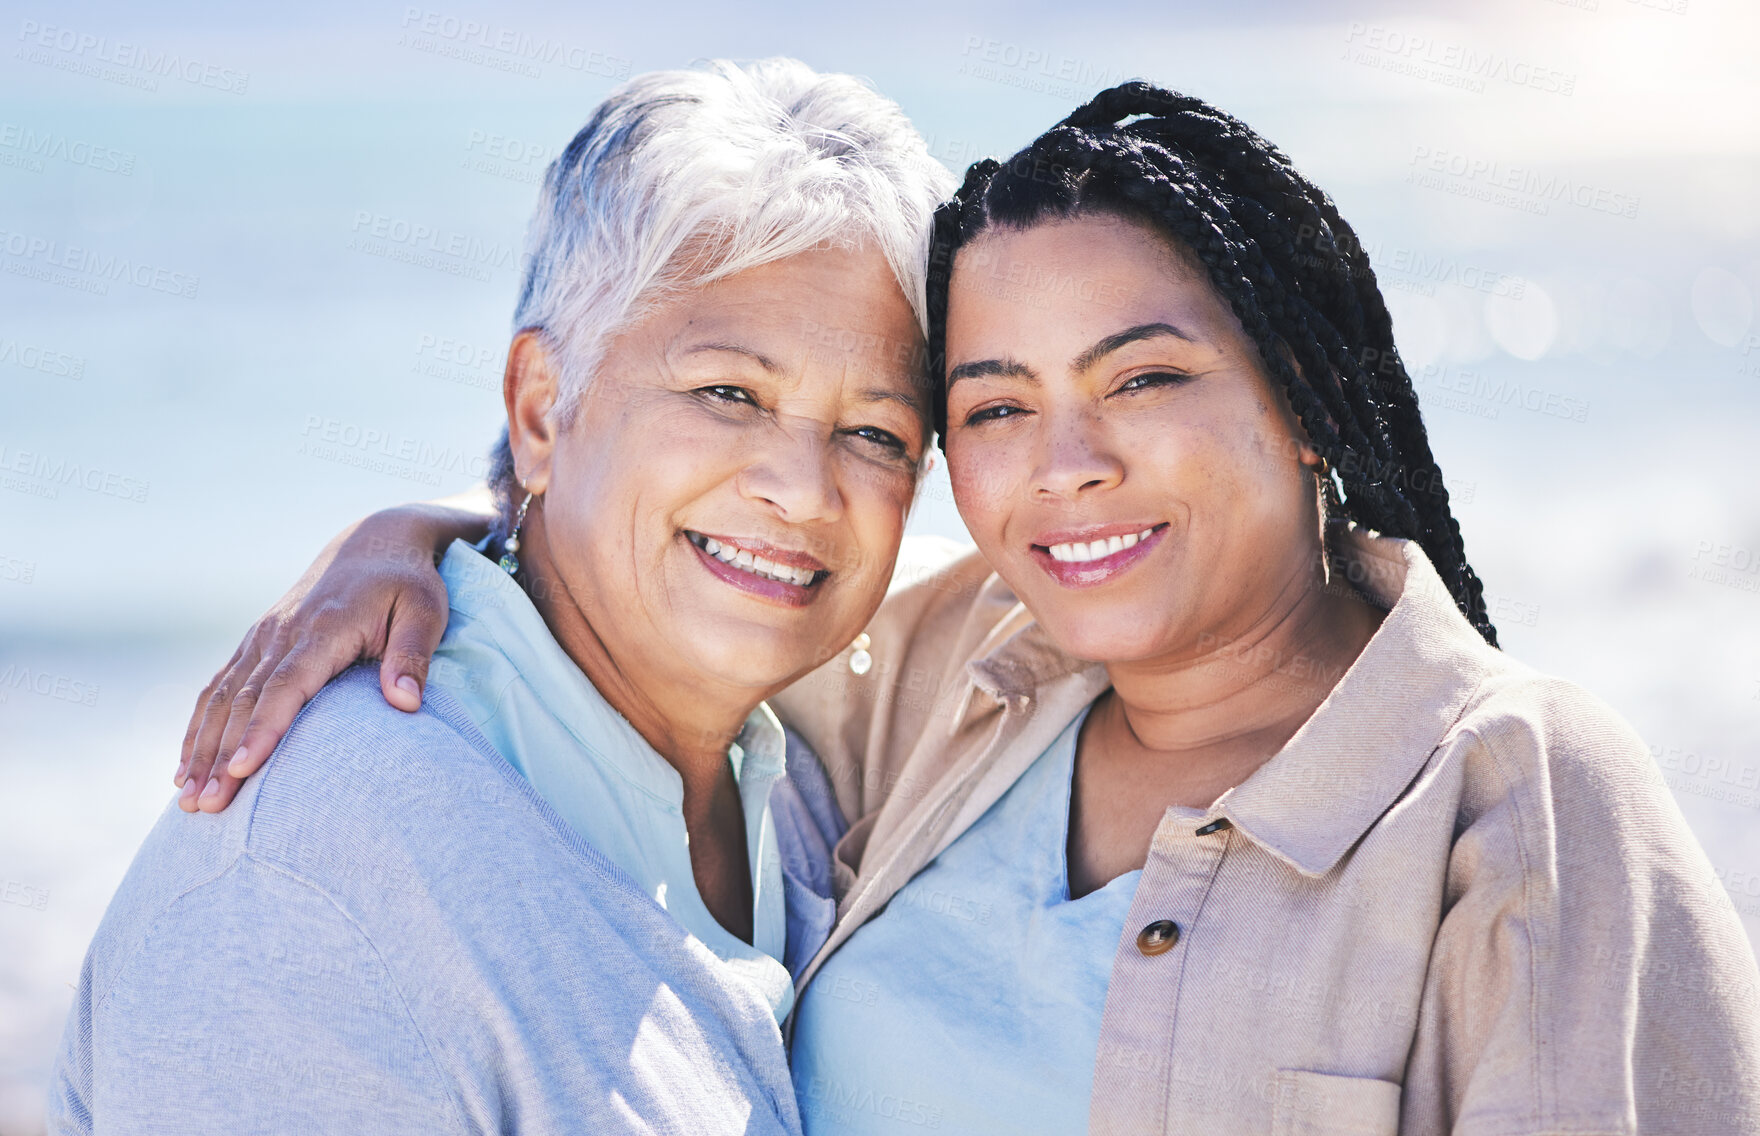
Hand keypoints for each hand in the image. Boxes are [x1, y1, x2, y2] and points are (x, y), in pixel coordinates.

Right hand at [175, 495, 490, 811]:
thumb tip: (405, 704)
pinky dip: (199, 726)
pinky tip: (186, 765)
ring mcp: (263, 636)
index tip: (241, 769)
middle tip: (205, 807)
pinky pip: (218, 686)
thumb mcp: (424, 611)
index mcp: (323, 627)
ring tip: (187, 798)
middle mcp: (282, 632)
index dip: (262, 728)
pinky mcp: (256, 641)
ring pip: (221, 696)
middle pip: (244, 699)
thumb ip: (413, 655)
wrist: (374, 542)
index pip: (286, 685)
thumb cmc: (408, 583)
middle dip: (220, 755)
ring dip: (200, 747)